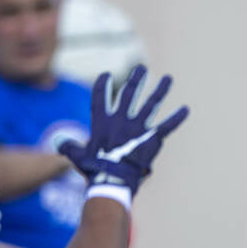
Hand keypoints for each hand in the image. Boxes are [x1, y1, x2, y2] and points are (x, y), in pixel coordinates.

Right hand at [59, 67, 188, 192]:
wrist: (113, 180)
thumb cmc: (93, 170)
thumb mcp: (77, 157)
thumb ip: (69, 147)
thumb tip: (60, 143)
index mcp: (102, 122)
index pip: (100, 98)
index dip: (102, 86)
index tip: (106, 75)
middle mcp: (121, 120)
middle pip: (129, 94)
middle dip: (135, 79)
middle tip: (141, 68)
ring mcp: (138, 128)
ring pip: (151, 104)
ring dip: (160, 90)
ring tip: (168, 78)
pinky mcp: (152, 139)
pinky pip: (166, 126)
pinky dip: (177, 118)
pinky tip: (186, 109)